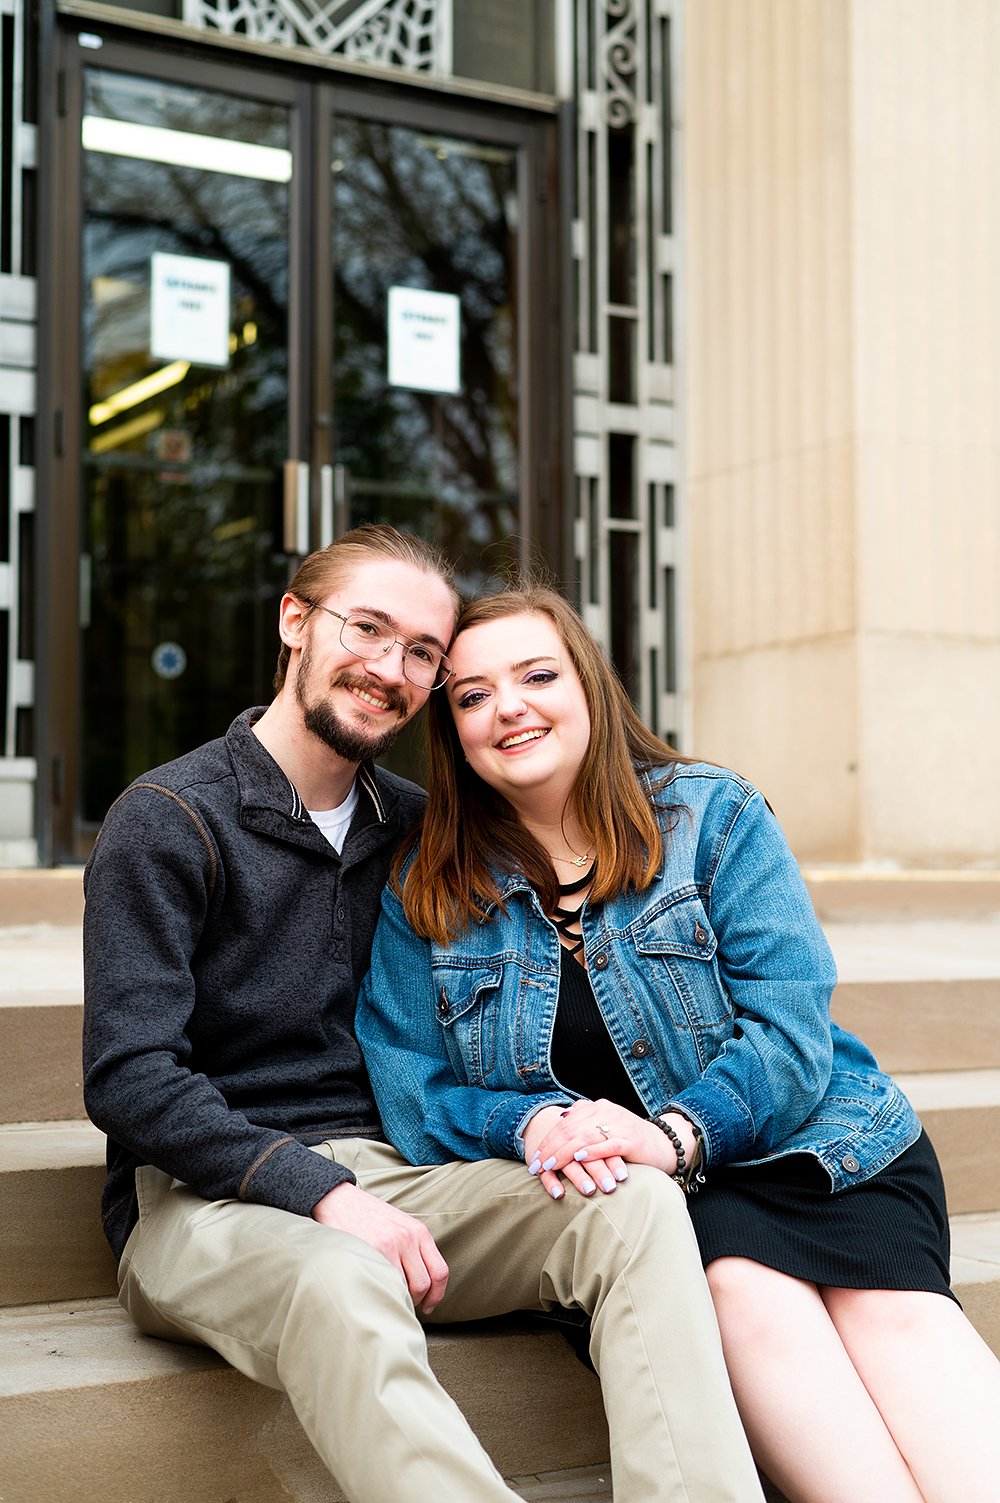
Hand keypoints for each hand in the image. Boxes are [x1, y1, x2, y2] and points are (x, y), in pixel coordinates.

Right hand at [312, 1181, 448, 1313]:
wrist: (340, 1200)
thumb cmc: (368, 1218)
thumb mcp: (399, 1226)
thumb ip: (413, 1249)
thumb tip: (423, 1286)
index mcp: (419, 1231)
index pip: (439, 1271)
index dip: (436, 1295)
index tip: (428, 1306)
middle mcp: (408, 1237)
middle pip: (423, 1284)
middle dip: (414, 1301)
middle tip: (401, 1304)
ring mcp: (390, 1244)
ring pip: (403, 1287)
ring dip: (396, 1298)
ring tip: (385, 1296)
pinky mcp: (371, 1250)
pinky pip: (384, 1282)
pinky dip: (381, 1292)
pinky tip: (373, 1290)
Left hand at [523, 1102, 629, 1200]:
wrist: (662, 1144)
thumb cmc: (628, 1139)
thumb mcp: (605, 1125)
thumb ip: (585, 1120)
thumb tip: (561, 1117)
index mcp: (597, 1107)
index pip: (565, 1122)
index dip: (548, 1140)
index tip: (534, 1157)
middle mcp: (606, 1111)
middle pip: (571, 1129)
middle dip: (551, 1148)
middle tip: (537, 1165)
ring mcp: (618, 1124)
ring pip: (585, 1136)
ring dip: (565, 1151)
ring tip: (551, 1164)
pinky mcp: (630, 1139)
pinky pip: (607, 1144)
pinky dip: (591, 1151)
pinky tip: (579, 1157)